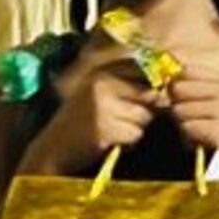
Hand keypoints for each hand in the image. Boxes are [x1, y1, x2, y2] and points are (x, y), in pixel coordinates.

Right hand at [22, 45, 158, 175]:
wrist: (53, 148)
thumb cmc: (82, 123)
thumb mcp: (101, 96)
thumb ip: (129, 89)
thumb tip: (165, 93)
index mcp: (102, 73)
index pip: (143, 70)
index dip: (153, 85)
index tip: (145, 99)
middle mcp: (102, 84)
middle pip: (148, 94)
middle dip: (145, 110)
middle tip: (124, 120)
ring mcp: (102, 106)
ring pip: (144, 116)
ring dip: (136, 128)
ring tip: (114, 130)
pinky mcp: (104, 129)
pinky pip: (135, 134)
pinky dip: (128, 142)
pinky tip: (110, 141)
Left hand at [166, 62, 218, 174]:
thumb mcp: (218, 107)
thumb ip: (196, 94)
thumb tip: (168, 87)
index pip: (188, 70)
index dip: (175, 84)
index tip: (177, 98)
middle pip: (179, 89)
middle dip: (177, 106)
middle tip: (188, 121)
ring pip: (180, 110)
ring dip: (184, 126)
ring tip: (199, 135)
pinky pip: (189, 127)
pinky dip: (190, 138)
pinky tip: (201, 143)